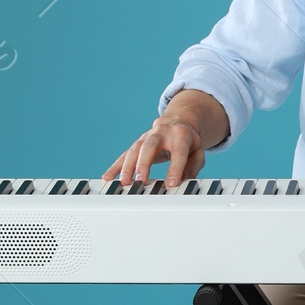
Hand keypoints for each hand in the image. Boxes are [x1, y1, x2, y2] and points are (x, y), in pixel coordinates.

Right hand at [103, 89, 227, 188]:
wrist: (177, 121)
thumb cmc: (188, 140)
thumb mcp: (197, 151)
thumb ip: (193, 167)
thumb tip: (185, 181)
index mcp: (180, 134)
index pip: (178, 152)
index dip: (175, 168)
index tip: (171, 184)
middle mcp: (161, 133)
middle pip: (150, 146)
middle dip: (144, 164)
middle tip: (141, 181)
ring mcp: (147, 137)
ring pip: (135, 150)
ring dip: (128, 166)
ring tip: (124, 182)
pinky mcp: (137, 144)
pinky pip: (125, 155)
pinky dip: (116, 166)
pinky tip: (108, 177)